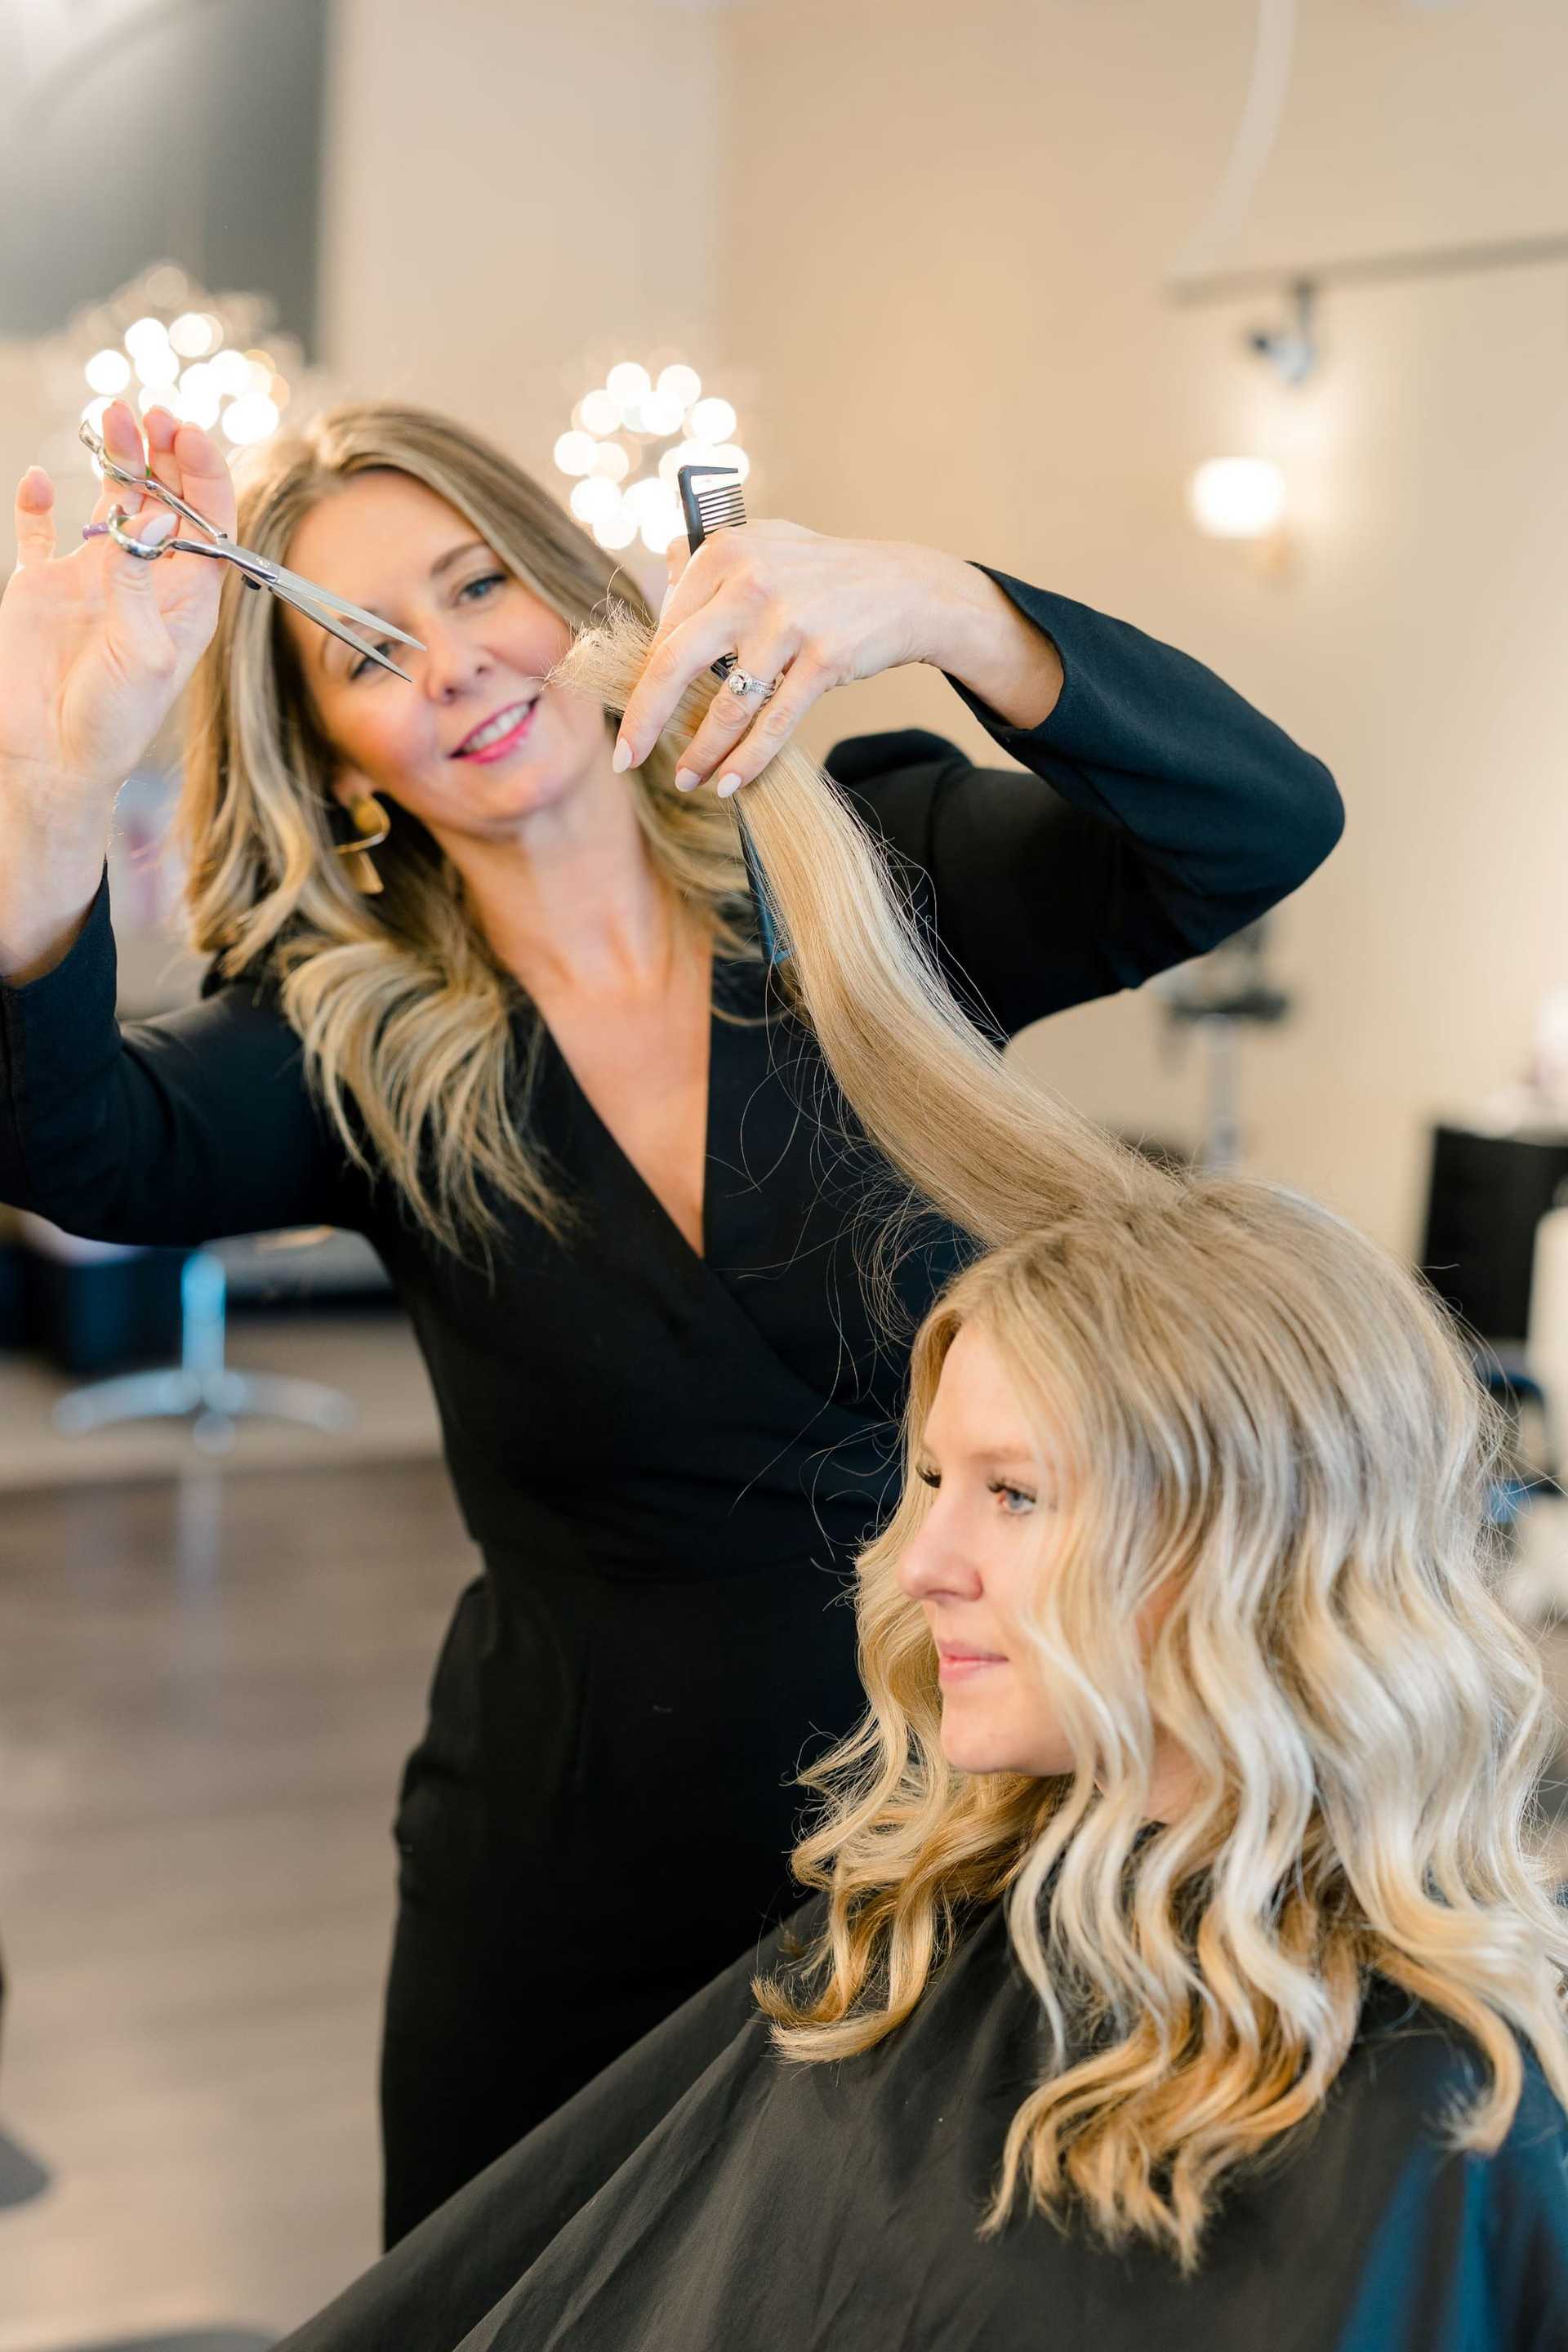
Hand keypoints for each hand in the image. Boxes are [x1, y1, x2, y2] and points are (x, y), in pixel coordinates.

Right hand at [0, 398, 234, 813]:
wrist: (49, 760)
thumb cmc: (112, 723)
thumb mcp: (141, 655)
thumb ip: (141, 583)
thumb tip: (149, 516)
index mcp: (185, 598)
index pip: (208, 521)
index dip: (202, 473)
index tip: (185, 433)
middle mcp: (144, 579)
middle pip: (162, 499)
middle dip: (161, 452)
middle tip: (150, 413)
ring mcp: (92, 578)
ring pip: (108, 500)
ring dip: (113, 457)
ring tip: (112, 416)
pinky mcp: (41, 585)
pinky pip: (40, 529)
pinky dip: (37, 500)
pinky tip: (41, 478)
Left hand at [612, 521, 945, 796]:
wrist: (904, 587)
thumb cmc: (823, 574)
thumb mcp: (764, 544)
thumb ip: (709, 561)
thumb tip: (658, 587)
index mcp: (724, 551)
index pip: (666, 627)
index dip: (646, 678)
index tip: (635, 714)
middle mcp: (751, 582)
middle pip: (674, 663)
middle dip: (643, 720)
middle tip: (625, 759)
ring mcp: (789, 622)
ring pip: (728, 705)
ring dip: (700, 753)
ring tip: (687, 780)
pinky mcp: (824, 658)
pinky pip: (774, 723)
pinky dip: (747, 760)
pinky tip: (729, 783)